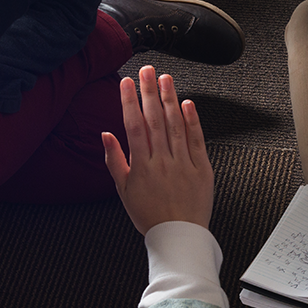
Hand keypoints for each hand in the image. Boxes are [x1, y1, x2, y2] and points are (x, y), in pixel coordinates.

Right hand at [103, 66, 213, 234]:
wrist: (179, 236)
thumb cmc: (150, 216)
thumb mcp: (123, 190)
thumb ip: (114, 160)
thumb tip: (106, 135)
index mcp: (142, 166)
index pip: (134, 126)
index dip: (130, 102)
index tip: (127, 82)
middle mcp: (162, 161)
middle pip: (155, 120)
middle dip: (150, 92)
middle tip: (148, 71)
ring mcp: (183, 163)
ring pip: (176, 125)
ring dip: (170, 99)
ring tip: (166, 79)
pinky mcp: (201, 168)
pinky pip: (196, 140)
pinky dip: (192, 121)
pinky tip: (187, 104)